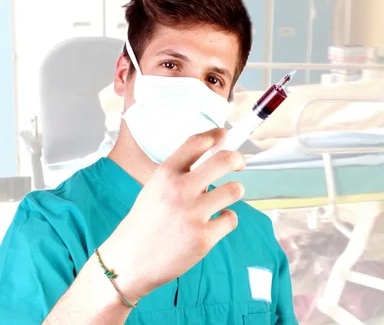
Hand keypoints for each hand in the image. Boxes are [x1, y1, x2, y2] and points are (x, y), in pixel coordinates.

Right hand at [99, 128, 245, 302]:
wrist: (129, 262)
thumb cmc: (145, 224)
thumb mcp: (154, 189)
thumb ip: (179, 173)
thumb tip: (212, 155)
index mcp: (165, 174)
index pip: (196, 142)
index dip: (215, 135)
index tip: (223, 135)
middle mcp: (180, 190)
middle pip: (224, 160)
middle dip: (237, 159)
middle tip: (239, 163)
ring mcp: (193, 214)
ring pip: (234, 190)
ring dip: (235, 191)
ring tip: (225, 197)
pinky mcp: (204, 238)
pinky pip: (231, 219)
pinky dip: (227, 219)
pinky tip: (215, 223)